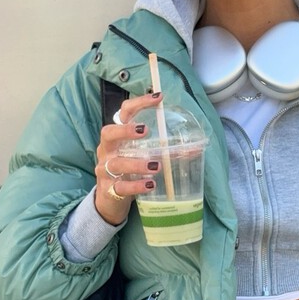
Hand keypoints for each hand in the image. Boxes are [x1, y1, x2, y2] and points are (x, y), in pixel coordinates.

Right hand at [94, 91, 163, 224]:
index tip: (158, 98)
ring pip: (116, 163)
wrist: (111, 201)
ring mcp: (105, 170)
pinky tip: (150, 184)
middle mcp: (108, 150)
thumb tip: (194, 147)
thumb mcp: (142, 156)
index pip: (123, 113)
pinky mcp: (109, 190)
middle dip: (125, 130)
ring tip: (156, 166)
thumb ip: (163, 149)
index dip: (139, 103)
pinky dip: (136, 185)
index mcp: (117, 136)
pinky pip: (121, 187)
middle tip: (145, 130)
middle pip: (108, 133)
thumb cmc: (129, 172)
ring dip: (137, 163)